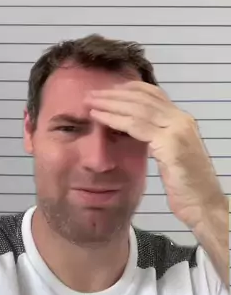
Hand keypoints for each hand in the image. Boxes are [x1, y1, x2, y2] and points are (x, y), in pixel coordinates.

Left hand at [85, 80, 224, 232]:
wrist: (204, 206)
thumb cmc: (187, 187)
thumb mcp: (172, 156)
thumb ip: (158, 139)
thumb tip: (135, 130)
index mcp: (182, 120)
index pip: (153, 93)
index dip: (128, 88)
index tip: (107, 90)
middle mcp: (181, 119)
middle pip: (142, 97)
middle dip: (114, 93)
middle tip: (92, 93)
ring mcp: (177, 129)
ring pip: (136, 108)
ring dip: (110, 103)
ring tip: (89, 102)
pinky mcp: (170, 143)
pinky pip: (135, 125)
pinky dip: (113, 118)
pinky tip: (98, 117)